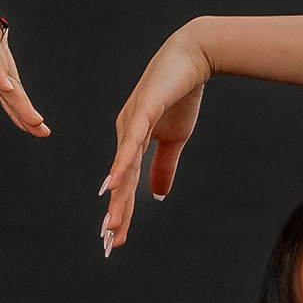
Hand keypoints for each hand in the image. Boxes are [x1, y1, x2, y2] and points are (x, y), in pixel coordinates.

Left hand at [98, 26, 212, 253]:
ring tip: (110, 225)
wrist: (194, 57)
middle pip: (120, 182)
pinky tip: (112, 183)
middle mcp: (126, 134)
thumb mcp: (175, 138)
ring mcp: (133, 122)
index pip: (126, 185)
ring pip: (123, 168)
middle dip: (116, 215)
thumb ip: (163, 166)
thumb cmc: (181, 94)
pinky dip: (122, 164)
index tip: (114, 240)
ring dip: (117, 198)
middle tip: (108, 244)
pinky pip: (132, 142)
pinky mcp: (145, 111)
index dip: (122, 213)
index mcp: (131, 142)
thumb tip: (156, 195)